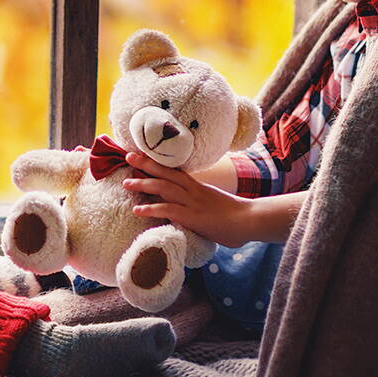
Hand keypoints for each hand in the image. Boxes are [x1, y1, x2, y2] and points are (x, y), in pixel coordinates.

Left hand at [123, 150, 254, 246]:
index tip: (143, 156)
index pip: (175, 171)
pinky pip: (168, 209)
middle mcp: (193, 190)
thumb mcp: (216, 204)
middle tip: (128, 157)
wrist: (251, 220)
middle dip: (146, 164)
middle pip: (166, 172)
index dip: (158, 164)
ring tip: (126, 182)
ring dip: (143, 183)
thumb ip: (202, 204)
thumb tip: (195, 210)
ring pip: (163, 187)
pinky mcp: (192, 216)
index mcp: (199, 187)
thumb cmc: (238, 217)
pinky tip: (137, 210)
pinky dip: (151, 208)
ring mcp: (192, 202)